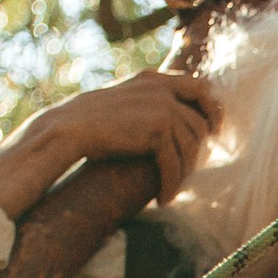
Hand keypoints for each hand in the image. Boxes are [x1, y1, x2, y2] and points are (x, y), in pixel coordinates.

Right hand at [0, 73, 220, 219]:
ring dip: (182, 174)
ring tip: (170, 189)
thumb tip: (174, 124)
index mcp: (152, 79)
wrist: (64, 130)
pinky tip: (163, 199)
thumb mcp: (123, 104)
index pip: (201, 87)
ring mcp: (160, 108)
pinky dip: (171, 185)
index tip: (214, 131)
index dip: (212, 109)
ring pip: (190, 147)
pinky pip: (174, 164)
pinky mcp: (156, 130)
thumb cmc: (87, 123)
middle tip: (189, 172)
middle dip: (199, 150)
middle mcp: (160, 89)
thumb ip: (148, 105)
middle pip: (199, 123)